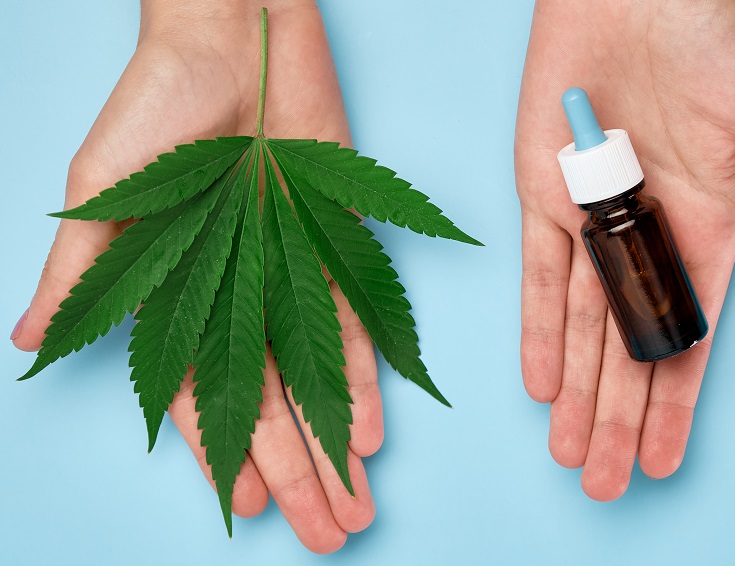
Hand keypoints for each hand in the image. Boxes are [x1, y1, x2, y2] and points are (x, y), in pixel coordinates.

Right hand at [10, 0, 379, 551]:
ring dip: (337, 444)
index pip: (205, 397)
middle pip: (270, 404)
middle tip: (328, 535)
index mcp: (178, 297)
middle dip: (298, 472)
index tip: (250, 511)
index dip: (226, 455)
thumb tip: (28, 340)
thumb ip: (80, 274)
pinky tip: (374, 432)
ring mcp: (291, 276)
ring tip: (357, 504)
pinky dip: (366, 377)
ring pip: (317, 380)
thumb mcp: (102, 195)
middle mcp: (239, 298)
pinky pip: (356, 324)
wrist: (232, 39)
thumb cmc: (154, 110)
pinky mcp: (337, 246)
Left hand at [515, 0, 734, 499]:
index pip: (687, 338)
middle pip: (630, 350)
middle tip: (605, 484)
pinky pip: (541, 279)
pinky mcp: (543, 199)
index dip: (675, 402)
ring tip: (572, 454)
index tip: (662, 459)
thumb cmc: (719, 46)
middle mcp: (645, 240)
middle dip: (618, 418)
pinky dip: (539, 331)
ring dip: (578, 393)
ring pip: (582, 328)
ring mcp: (591, 223)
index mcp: (706, 233)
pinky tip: (543, 385)